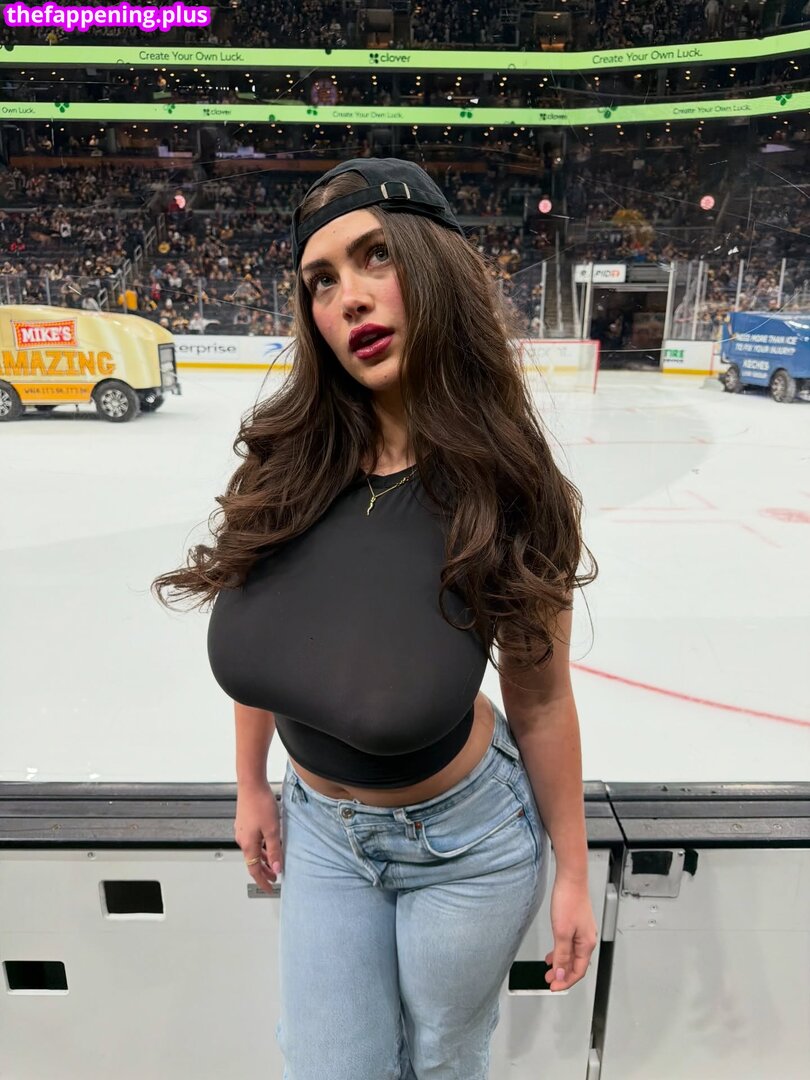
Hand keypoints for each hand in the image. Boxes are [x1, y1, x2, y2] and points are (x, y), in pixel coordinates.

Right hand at [234, 782, 283, 895]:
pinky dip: (260, 847)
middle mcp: (242, 839)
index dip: (262, 881)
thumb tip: (277, 868)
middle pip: (253, 861)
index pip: (254, 870)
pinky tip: (268, 843)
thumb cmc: (260, 803)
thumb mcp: (273, 830)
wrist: (251, 784)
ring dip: (263, 858)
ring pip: (253, 850)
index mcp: (248, 844)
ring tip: (274, 862)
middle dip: (264, 871)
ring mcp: (242, 831)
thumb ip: (275, 850)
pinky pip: (252, 841)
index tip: (269, 889)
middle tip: (274, 878)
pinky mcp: (244, 823)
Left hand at [544, 874, 597, 991]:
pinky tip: (553, 953)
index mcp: (586, 944)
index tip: (554, 987)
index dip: (566, 981)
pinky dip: (561, 952)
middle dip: (563, 975)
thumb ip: (561, 955)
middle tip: (550, 981)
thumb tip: (562, 974)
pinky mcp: (576, 924)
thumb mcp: (561, 932)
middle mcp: (586, 939)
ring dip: (561, 964)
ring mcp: (582, 931)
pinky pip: (569, 944)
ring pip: (572, 955)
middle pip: (576, 964)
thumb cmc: (569, 901)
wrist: (570, 879)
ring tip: (549, 970)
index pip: (578, 970)